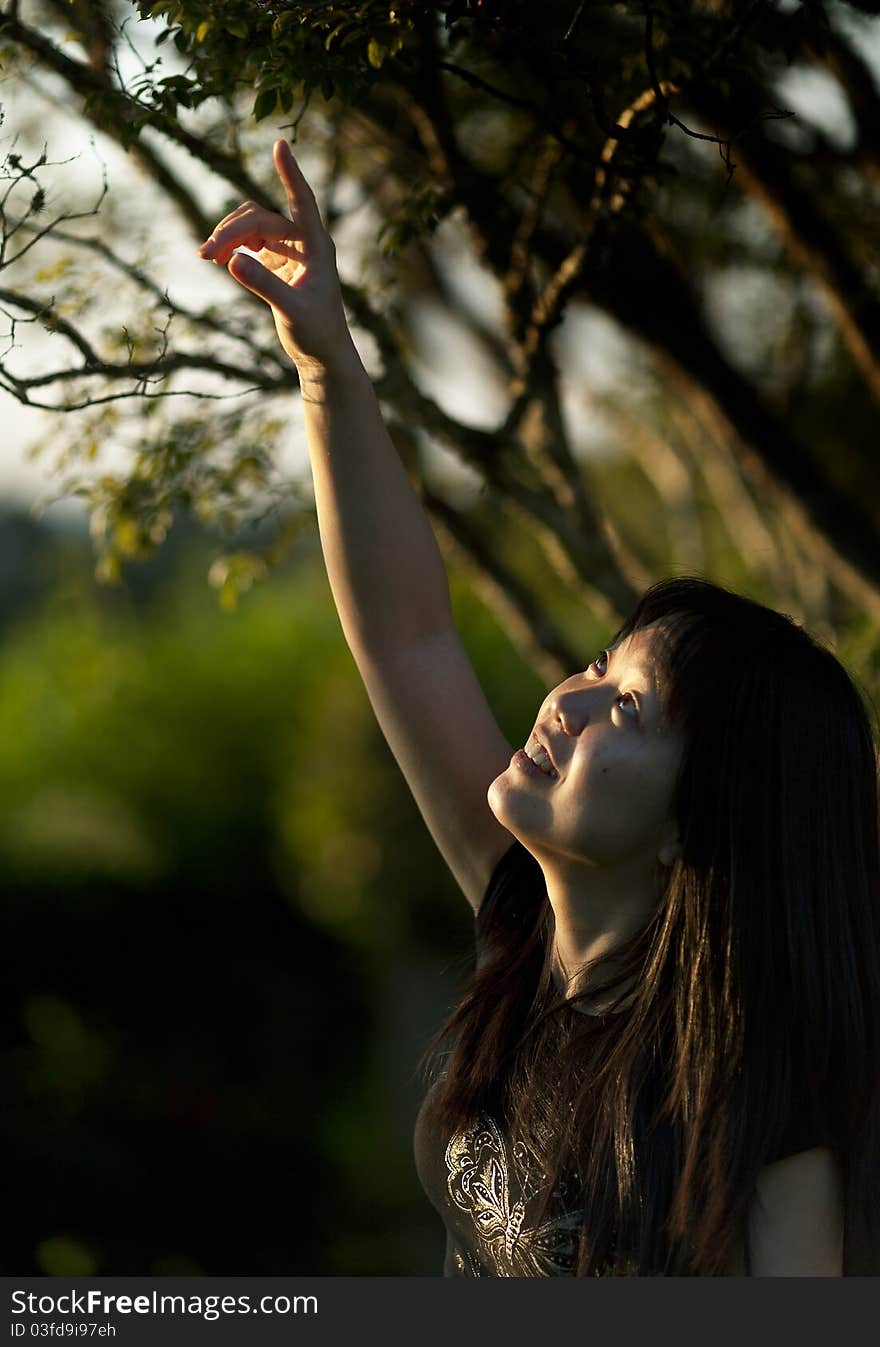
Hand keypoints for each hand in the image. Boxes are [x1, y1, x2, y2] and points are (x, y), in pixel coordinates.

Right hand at [198, 140, 353, 373]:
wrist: (322, 354)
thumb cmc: (316, 333)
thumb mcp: (291, 310)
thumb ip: (263, 285)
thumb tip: (231, 261)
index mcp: (317, 245)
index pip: (302, 201)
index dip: (290, 173)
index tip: (279, 144)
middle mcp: (304, 241)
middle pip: (259, 218)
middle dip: (230, 230)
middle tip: (206, 254)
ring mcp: (289, 249)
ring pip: (251, 226)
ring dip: (227, 236)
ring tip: (206, 257)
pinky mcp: (277, 262)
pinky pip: (249, 241)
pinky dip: (232, 246)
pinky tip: (220, 260)